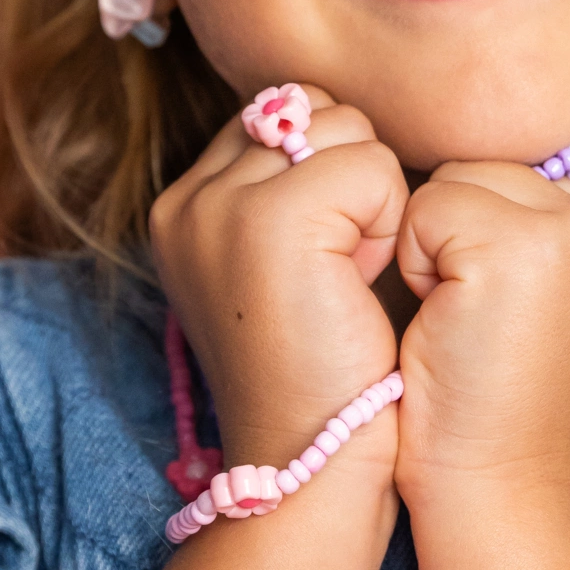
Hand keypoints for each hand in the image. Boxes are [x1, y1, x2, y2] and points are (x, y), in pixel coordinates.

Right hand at [150, 90, 409, 471]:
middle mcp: (187, 199)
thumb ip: (292, 189)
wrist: (314, 459)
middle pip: (314, 110)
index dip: (330, 172)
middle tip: (339, 274)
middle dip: (351, 181)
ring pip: (346, 130)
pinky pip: (371, 167)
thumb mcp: (286, 268)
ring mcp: (221, 206)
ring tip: (348, 279)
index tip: (326, 259)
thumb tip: (337, 121)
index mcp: (182, 207)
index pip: (282, 113)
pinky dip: (387, 224)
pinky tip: (360, 285)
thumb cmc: (325, 369)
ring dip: (374, 200)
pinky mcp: (271, 220)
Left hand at [392, 162, 569, 502]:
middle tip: (489, 325)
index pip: (544, 169)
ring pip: (463, 178)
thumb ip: (565, 225)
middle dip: (472, 236)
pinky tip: (446, 324)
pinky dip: (416, 265)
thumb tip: (518, 154)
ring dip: (440, 246)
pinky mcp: (521, 250)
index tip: (514, 315)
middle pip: (504, 166)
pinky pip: (428, 208)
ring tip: (469, 321)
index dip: (501, 234)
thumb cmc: (512, 398)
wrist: (501, 489)